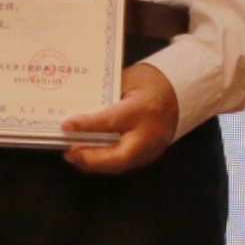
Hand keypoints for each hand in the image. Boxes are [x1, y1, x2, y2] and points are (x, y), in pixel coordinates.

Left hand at [62, 62, 179, 174]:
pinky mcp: (151, 155)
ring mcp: (154, 148)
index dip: (87, 125)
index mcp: (144, 109)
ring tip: (74, 155)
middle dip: (92, 158)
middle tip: (70, 152)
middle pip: (120, 155)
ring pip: (122, 164)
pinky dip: (105, 162)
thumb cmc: (150, 82)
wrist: (179, 93)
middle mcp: (151, 133)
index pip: (112, 121)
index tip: (66, 126)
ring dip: (96, 163)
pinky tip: (89, 156)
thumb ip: (107, 95)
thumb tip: (80, 111)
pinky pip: (126, 163)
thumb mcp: (128, 80)